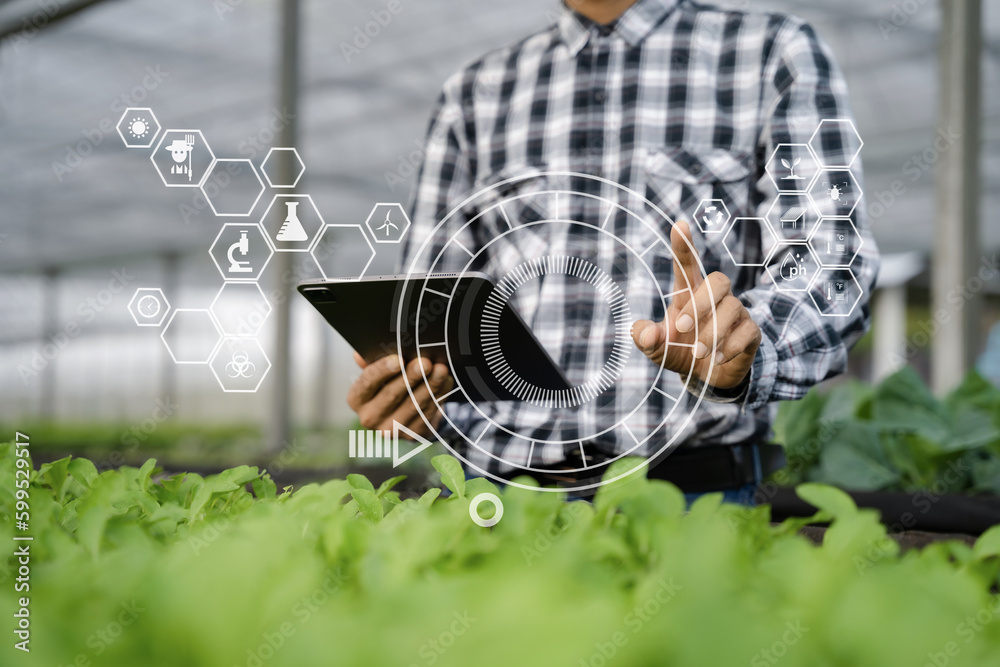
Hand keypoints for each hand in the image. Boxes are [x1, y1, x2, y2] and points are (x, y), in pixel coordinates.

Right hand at [346, 353, 452, 437]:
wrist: (404, 410)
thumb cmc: (388, 382)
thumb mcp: (379, 371)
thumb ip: (371, 361)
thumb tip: (359, 354)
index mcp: (357, 399)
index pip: (367, 383)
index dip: (383, 370)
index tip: (399, 359)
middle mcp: (369, 418)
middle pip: (391, 395)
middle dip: (411, 377)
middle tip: (425, 363)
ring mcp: (390, 430)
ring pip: (413, 406)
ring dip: (430, 386)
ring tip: (441, 369)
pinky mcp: (411, 435)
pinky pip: (427, 413)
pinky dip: (439, 396)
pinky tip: (446, 381)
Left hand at [631, 221, 760, 389]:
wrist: (707, 377)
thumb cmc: (680, 353)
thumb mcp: (657, 349)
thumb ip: (646, 339)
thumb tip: (642, 334)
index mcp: (689, 294)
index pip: (687, 265)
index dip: (684, 246)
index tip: (679, 225)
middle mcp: (715, 298)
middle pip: (718, 280)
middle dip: (700, 304)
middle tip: (682, 327)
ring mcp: (736, 313)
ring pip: (733, 308)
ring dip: (712, 334)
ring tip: (699, 354)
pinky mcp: (750, 332)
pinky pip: (748, 330)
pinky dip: (731, 346)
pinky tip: (718, 358)